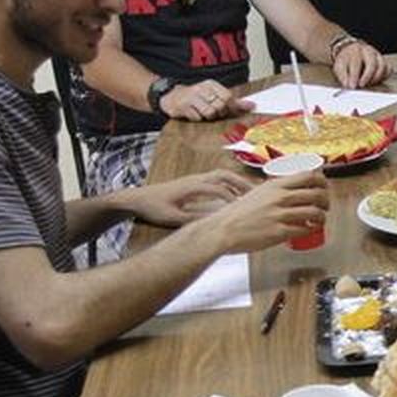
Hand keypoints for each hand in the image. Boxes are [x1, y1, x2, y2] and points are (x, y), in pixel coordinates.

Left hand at [129, 169, 252, 227]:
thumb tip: (212, 222)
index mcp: (192, 187)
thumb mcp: (171, 217)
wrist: (138, 198)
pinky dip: (230, 182)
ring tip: (251, 193)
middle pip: (225, 176)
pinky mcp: (194, 181)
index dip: (233, 199)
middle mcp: (196, 179)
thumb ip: (192, 219)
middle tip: (258, 195)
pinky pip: (217, 177)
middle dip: (242, 185)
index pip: (219, 190)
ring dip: (237, 182)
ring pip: (222, 174)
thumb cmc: (153, 207)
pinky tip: (236, 192)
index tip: (244, 210)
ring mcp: (195, 178)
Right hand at [160, 80, 252, 121]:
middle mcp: (202, 88)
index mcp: (211, 84)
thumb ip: (232, 101)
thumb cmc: (196, 98)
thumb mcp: (213, 95)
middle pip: (220, 106)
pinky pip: (197, 117)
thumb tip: (251, 105)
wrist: (171, 97)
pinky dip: (197, 119)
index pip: (227, 96)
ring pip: (209, 113)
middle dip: (218, 113)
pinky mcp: (184, 106)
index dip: (229, 106)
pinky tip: (192, 114)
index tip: (226, 110)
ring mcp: (192, 97)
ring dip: (207, 117)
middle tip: (211, 112)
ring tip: (201, 112)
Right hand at [204, 168, 329, 252]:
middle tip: (325, 206)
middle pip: (317, 194)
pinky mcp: (280, 232)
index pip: (309, 176)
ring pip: (315, 212)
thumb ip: (277, 189)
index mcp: (276, 185)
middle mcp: (280, 197)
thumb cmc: (239, 213)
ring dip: (322, 217)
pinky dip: (310, 229)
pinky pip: (304, 229)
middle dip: (326, 201)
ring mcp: (281, 215)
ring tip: (319, 220)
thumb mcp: (259, 192)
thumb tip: (294, 185)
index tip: (324, 187)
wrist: (224, 229)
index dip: (322, 181)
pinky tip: (307, 229)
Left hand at [331, 41, 388, 87]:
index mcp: (355, 51)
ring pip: (383, 66)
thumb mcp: (340, 66)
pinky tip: (376, 80)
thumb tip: (348, 85)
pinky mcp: (383, 61)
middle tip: (361, 85)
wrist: (351, 51)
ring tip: (369, 84)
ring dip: (376, 78)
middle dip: (367, 77)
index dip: (354, 76)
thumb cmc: (346, 60)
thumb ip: (343, 76)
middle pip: (372, 63)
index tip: (352, 86)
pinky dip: (384, 76)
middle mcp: (368, 51)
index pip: (356, 63)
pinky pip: (389, 69)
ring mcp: (377, 55)